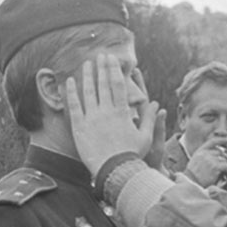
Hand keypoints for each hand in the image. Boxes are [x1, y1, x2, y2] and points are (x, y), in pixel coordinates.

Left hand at [65, 54, 161, 175]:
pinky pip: (74, 106)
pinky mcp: (80, 127)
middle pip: (103, 84)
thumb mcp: (145, 137)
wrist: (115, 171)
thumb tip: (156, 105)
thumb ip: (150, 119)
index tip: (112, 58)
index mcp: (122, 112)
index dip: (114, 70)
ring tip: (86, 64)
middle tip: (100, 55)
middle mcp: (107, 111)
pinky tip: (70, 81)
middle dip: (102, 67)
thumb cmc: (132, 155)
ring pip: (88, 91)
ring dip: (87, 75)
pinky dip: (71, 93)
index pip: (118, 85)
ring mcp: (92, 118)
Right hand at [184, 136, 226, 187]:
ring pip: (224, 159)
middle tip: (225, 165)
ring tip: (221, 173)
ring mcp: (210, 160)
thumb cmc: (194, 176)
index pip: (212, 142)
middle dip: (223, 158)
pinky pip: (226, 166)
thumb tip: (219, 153)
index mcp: (199, 151)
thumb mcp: (196, 162)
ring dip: (224, 166)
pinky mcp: (215, 166)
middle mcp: (205, 154)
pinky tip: (224, 175)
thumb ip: (205, 155)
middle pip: (219, 152)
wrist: (191, 184)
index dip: (221, 139)